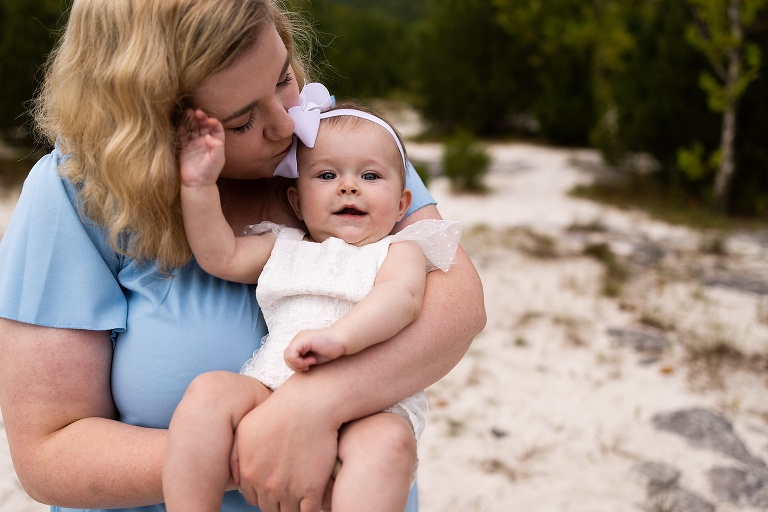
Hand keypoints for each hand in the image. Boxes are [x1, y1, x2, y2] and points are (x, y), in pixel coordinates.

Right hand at [179, 108, 224, 186]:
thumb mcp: (217, 159)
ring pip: (192, 129)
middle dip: (201, 118)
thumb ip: (216, 147)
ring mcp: (194, 144)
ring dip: (191, 121)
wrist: (197, 183)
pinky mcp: (185, 148)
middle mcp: (206, 141)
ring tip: (188, 112)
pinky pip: (183, 136)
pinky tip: (180, 123)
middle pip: (203, 126)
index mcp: (216, 143)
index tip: (209, 120)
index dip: (214, 123)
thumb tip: (209, 136)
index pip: (217, 129)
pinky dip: (181, 129)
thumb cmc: (210, 172)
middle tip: (197, 112)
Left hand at [233, 378, 338, 511]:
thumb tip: (235, 479)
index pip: (253, 499)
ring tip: (301, 493)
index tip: (275, 484)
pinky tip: (313, 497)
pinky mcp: (311, 490)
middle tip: (289, 487)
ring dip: (294, 505)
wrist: (310, 403)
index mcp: (249, 473)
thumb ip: (236, 456)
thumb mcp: (247, 428)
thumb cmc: (280, 410)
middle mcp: (266, 485)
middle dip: (278, 500)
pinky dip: (310, 508)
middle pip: (270, 508)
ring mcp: (289, 489)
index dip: (265, 492)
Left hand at [284, 328, 346, 371]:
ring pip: (287, 355)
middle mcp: (298, 339)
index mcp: (300, 343)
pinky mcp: (303, 340)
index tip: (307, 367)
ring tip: (311, 362)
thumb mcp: (313, 358)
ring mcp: (300, 338)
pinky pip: (292, 353)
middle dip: (295, 366)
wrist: (342, 340)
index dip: (295, 365)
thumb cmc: (331, 350)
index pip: (288, 357)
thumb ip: (303, 360)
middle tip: (308, 366)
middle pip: (286, 356)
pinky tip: (312, 360)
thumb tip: (294, 368)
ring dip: (298, 364)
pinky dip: (300, 361)